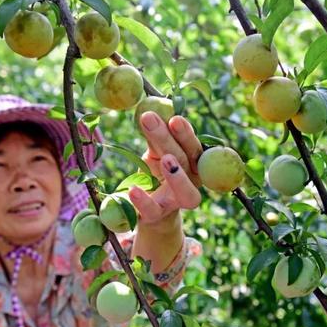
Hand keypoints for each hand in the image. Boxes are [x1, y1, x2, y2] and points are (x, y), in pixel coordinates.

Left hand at [127, 111, 202, 227]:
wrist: (151, 211)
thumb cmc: (156, 174)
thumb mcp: (156, 153)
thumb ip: (156, 137)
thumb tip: (150, 110)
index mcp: (192, 164)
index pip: (193, 147)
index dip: (186, 134)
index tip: (175, 118)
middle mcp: (191, 183)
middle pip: (185, 161)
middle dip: (172, 141)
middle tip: (162, 122)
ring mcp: (176, 202)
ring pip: (186, 192)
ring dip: (177, 175)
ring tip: (165, 159)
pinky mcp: (157, 216)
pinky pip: (153, 210)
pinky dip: (143, 201)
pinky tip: (133, 190)